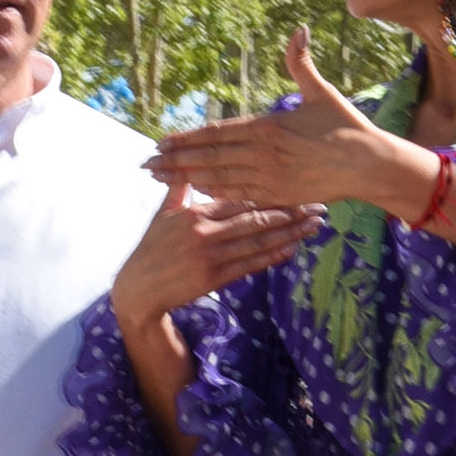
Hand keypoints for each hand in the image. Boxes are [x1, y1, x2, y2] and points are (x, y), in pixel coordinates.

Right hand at [113, 182, 321, 334]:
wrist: (139, 290)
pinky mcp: (213, 278)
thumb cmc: (152, 250)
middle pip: (255, 218)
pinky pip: (249, 265)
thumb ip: (178, 190)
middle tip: (316, 204)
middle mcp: (205, 232)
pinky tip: (292, 248)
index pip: (239, 197)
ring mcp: (210, 256)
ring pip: (257, 241)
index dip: (269, 192)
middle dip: (289, 211)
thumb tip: (184, 166)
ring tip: (313, 225)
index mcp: (195, 212)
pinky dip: (272, 256)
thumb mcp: (162, 215)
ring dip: (289, 234)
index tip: (294, 186)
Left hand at [148, 29, 403, 210]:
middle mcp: (262, 154)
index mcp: (267, 127)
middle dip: (175, 162)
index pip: (216, 133)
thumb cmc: (346, 126)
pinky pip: (238, 197)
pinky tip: (196, 194)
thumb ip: (301, 63)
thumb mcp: (321, 92)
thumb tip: (300, 29)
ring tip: (161, 180)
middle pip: (208, 158)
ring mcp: (269, 178)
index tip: (161, 141)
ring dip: (187, 180)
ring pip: (218, 180)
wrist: (369, 165)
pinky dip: (215, 195)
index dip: (186, 139)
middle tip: (147, 164)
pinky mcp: (278, 196)